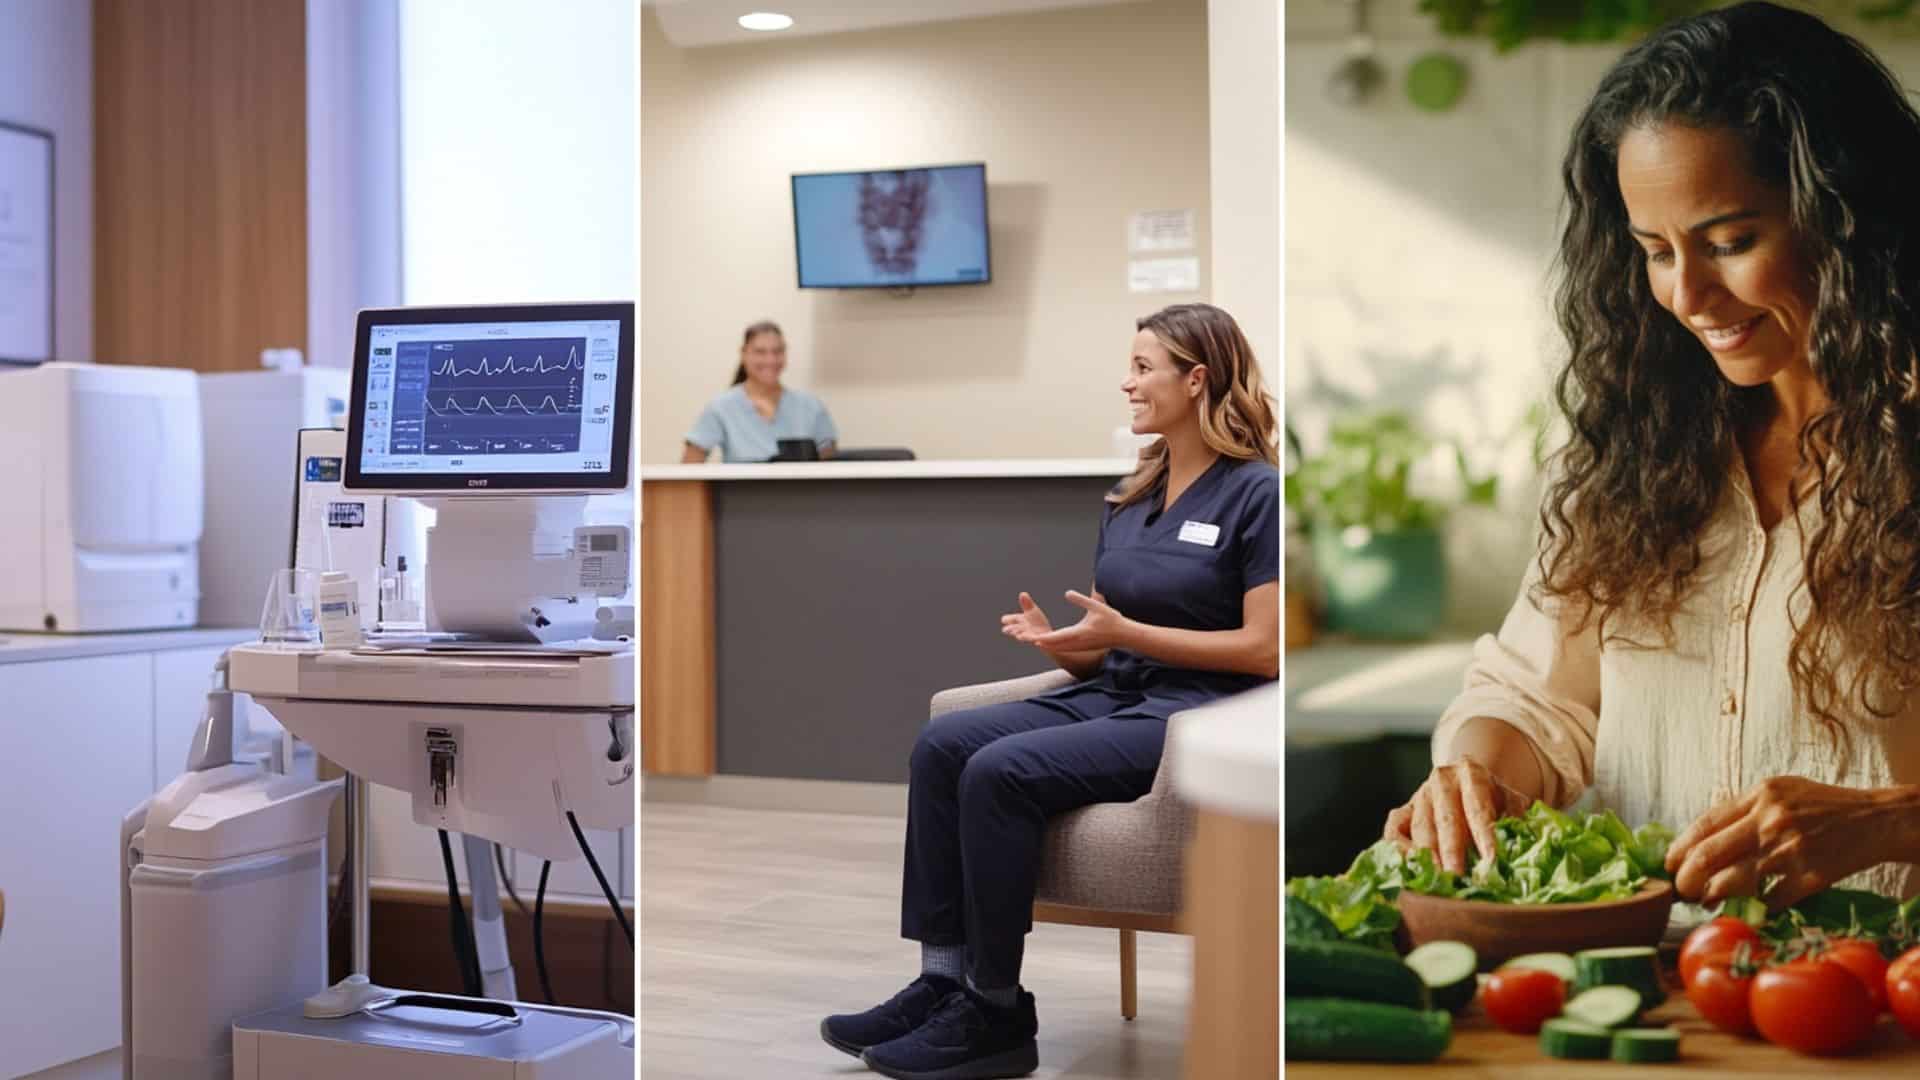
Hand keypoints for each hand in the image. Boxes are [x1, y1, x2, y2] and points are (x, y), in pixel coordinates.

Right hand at [1000, 592, 1054, 645]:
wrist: (1048, 634)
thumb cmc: (1037, 623)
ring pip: (1024, 637)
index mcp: (1020, 621)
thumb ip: (1027, 604)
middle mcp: (1023, 629)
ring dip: (1021, 636)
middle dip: (1011, 630)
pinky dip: (1035, 642)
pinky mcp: (1039, 641)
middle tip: (1006, 630)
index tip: (1005, 620)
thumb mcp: (1033, 611)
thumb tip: (1022, 593)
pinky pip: (1036, 642)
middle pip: (1014, 629)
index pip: (1009, 620)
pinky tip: (1037, 642)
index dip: (1007, 619)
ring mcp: (1030, 636)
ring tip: (1019, 636)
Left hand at [1030, 590, 1131, 652]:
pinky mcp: (1083, 647)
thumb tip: (1067, 592)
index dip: (1045, 637)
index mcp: (1080, 632)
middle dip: (1041, 641)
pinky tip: (1049, 644)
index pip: (1059, 636)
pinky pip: (1065, 648)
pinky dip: (1055, 646)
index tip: (1034, 637)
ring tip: (1034, 641)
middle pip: (1055, 644)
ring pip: (1059, 647)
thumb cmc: (1111, 619)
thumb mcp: (1096, 606)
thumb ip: (1081, 599)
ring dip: (1047, 644)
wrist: (1124, 635)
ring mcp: (1080, 646)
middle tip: (1026, 638)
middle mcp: (1078, 642)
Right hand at [1384, 759, 1532, 875]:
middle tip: (1458, 877)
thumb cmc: (1495, 800)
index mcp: (1471, 772)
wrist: (1468, 783)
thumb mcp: (1514, 802)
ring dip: (1429, 856)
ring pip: (1420, 826)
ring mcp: (1419, 795)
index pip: (1477, 805)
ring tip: (1439, 881)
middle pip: (1445, 818)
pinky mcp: (1402, 811)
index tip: (1492, 860)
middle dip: (1452, 851)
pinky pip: (1394, 830)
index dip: (1484, 834)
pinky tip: (1413, 869)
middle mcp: (1441, 780)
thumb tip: (1525, 847)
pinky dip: (1400, 849)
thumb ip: (1519, 819)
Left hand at [1665, 775, 1909, 908]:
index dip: (1679, 848)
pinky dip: (1756, 907)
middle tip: (1682, 890)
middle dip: (1686, 879)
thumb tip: (1701, 837)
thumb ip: (1743, 809)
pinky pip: (1769, 901)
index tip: (1669, 864)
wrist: (1876, 820)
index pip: (1704, 825)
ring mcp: (1791, 851)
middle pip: (1708, 856)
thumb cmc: (1823, 806)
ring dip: (1712, 897)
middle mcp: (1771, 821)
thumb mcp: (1781, 791)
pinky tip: (1750, 907)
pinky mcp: (1810, 878)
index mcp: (1760, 797)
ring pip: (1732, 883)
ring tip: (1707, 900)